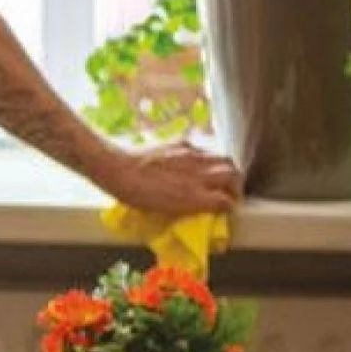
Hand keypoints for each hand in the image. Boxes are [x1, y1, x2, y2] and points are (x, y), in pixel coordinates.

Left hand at [96, 141, 242, 213]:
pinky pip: (205, 149)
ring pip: (224, 158)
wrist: (115, 166)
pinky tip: (197, 163)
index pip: (228, 200)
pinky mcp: (181, 142)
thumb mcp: (165, 209)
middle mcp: (197, 173)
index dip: (230, 205)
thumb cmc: (133, 193)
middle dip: (236, 184)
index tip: (227, 208)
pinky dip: (208, 158)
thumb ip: (190, 206)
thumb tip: (205, 205)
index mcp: (193, 195)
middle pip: (233, 174)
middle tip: (228, 191)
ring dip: (226, 169)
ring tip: (218, 176)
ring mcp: (191, 155)